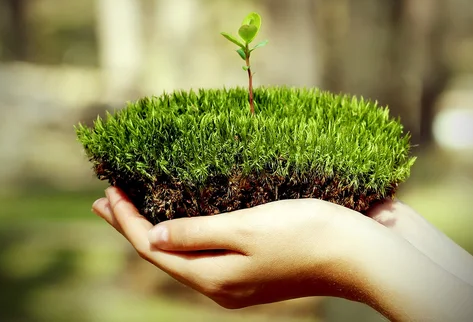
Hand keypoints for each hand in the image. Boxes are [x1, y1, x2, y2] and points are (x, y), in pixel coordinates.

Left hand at [93, 186, 377, 308]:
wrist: (366, 252)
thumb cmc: (308, 235)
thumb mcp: (245, 230)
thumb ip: (197, 234)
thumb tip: (152, 237)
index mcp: (215, 277)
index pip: (154, 248)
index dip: (126, 220)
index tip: (106, 191)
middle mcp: (225, 281)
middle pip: (165, 251)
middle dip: (134, 224)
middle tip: (107, 199)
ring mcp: (244, 273)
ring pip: (187, 249)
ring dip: (160, 224)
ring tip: (139, 205)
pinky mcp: (262, 259)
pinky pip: (211, 245)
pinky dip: (189, 227)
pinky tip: (189, 214)